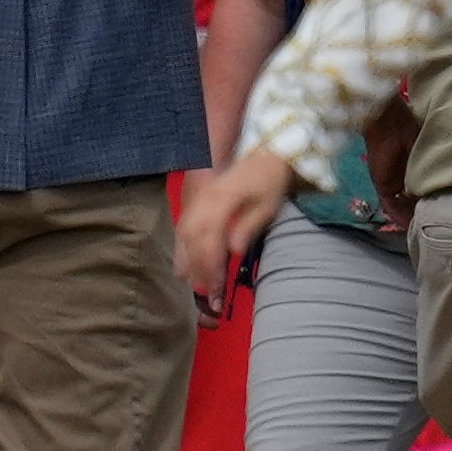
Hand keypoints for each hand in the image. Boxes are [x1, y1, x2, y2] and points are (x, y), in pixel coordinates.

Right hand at [174, 147, 299, 304]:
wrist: (264, 154)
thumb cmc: (269, 181)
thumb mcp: (267, 205)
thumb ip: (248, 227)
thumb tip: (233, 251)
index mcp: (220, 201)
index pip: (210, 240)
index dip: (212, 267)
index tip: (218, 290)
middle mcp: (202, 202)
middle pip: (193, 242)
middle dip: (199, 271)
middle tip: (210, 296)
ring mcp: (196, 202)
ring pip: (183, 238)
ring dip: (188, 264)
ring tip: (196, 287)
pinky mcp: (195, 205)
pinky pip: (182, 231)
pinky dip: (182, 251)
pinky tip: (185, 269)